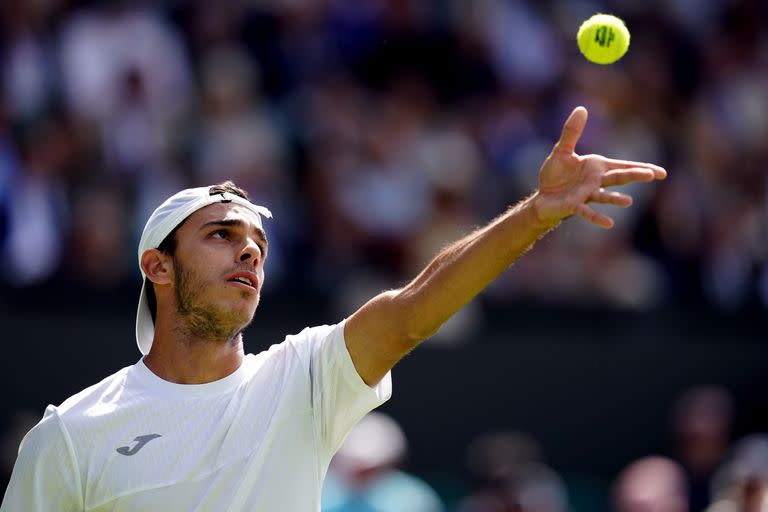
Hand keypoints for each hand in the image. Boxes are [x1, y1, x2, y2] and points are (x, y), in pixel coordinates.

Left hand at [532, 106, 666, 228]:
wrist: (543, 197)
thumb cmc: (556, 175)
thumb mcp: (562, 151)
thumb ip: (572, 132)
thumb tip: (581, 108)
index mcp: (597, 167)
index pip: (622, 166)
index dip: (641, 167)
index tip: (660, 172)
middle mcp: (595, 182)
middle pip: (618, 177)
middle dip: (635, 175)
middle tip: (653, 175)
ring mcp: (586, 195)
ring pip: (604, 196)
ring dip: (615, 199)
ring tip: (628, 201)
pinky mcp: (573, 206)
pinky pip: (586, 212)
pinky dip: (597, 217)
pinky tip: (609, 223)